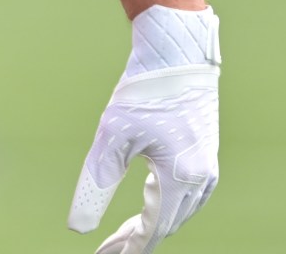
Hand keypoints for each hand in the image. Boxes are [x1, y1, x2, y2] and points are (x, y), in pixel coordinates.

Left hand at [70, 5, 220, 253]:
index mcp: (182, 178)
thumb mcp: (112, 137)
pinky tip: (151, 204)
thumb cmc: (144, 90)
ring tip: (124, 233)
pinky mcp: (206, 153)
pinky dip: (167, 206)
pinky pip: (188, 195)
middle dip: (136, 237)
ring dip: (152, 223)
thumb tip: (77, 228)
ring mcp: (208, 166)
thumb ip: (95, 185)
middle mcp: (202, 178)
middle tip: (107, 247)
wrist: (178, 52)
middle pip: (167, 223)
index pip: (153, 229)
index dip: (128, 246)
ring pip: (180, 211)